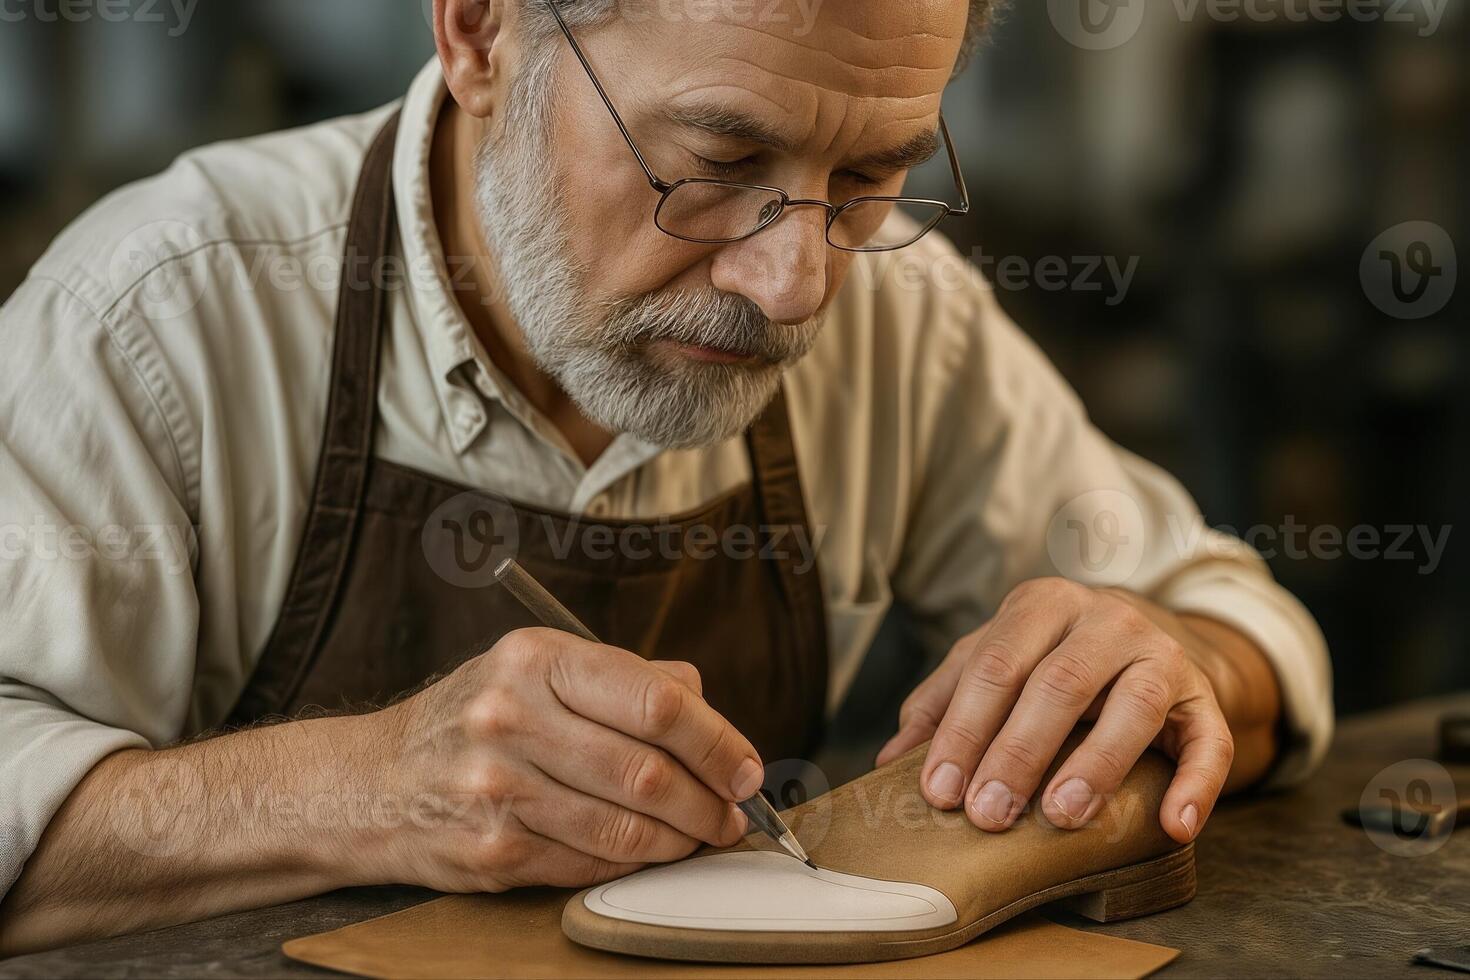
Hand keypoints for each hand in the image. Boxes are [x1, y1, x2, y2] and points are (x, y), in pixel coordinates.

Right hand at [366, 628, 760, 891]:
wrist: (369, 783)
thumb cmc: (472, 719)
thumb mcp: (536, 669)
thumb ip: (624, 678)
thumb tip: (706, 705)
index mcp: (536, 659)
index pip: (657, 702)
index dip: (718, 741)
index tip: (747, 767)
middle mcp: (513, 717)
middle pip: (649, 772)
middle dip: (710, 801)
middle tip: (734, 812)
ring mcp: (499, 789)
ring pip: (628, 827)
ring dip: (681, 840)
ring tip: (699, 834)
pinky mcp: (494, 850)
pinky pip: (592, 863)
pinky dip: (634, 863)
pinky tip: (648, 852)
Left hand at [877, 578, 1235, 843]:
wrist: (1159, 642)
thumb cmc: (1059, 659)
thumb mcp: (999, 661)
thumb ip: (945, 702)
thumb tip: (889, 760)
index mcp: (1042, 604)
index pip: (994, 665)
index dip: (964, 730)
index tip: (939, 790)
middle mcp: (1105, 619)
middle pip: (1057, 684)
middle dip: (1017, 753)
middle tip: (987, 814)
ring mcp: (1161, 654)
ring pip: (1132, 706)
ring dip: (1096, 765)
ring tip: (1061, 815)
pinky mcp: (1205, 697)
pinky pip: (1207, 742)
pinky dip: (1194, 787)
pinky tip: (1171, 827)